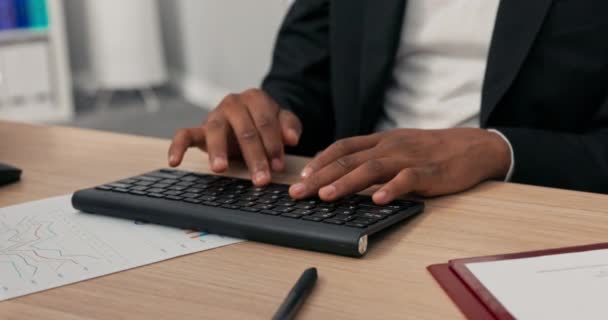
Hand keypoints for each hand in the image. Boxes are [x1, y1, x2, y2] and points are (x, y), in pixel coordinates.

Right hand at [168, 88, 301, 185]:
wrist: (251, 117)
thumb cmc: (268, 122)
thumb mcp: (284, 121)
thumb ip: (289, 127)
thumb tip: (292, 139)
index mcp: (256, 98)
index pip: (266, 123)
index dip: (273, 146)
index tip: (279, 167)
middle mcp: (233, 102)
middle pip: (244, 130)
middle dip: (254, 157)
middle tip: (261, 179)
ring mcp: (215, 115)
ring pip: (215, 130)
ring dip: (218, 151)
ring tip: (221, 169)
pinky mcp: (199, 129)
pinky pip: (184, 134)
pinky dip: (177, 146)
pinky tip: (174, 162)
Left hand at [288, 128, 510, 202]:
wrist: (475, 147)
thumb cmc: (433, 151)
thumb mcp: (400, 148)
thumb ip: (375, 157)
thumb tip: (344, 173)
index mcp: (382, 141)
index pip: (343, 148)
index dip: (320, 161)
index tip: (301, 177)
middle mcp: (390, 146)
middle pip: (349, 160)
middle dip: (320, 177)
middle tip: (298, 193)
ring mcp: (408, 158)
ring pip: (371, 168)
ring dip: (346, 183)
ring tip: (326, 196)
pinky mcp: (429, 171)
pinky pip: (407, 179)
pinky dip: (391, 189)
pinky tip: (377, 200)